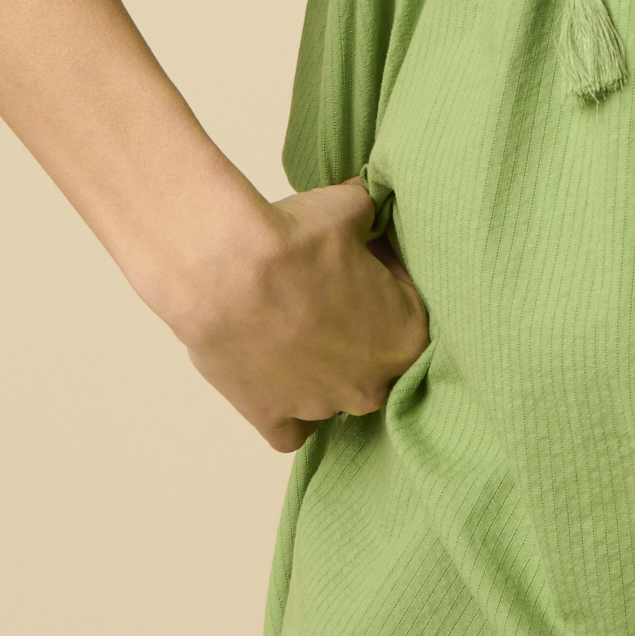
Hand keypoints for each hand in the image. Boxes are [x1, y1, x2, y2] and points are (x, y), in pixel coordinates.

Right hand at [164, 178, 431, 452]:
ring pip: (333, 395)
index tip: (359, 260)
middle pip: (374, 360)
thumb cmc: (296, 239)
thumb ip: (367, 214)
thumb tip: (363, 203)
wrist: (226, 267)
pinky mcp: (270, 417)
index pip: (408, 310)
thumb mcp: (348, 208)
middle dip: (356, 329)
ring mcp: (320, 407)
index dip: (384, 281)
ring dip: (320, 366)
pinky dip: (286, 411)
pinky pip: (290, 432)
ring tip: (290, 321)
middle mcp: (370, 385)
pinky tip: (277, 376)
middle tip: (324, 290)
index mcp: (405, 338)